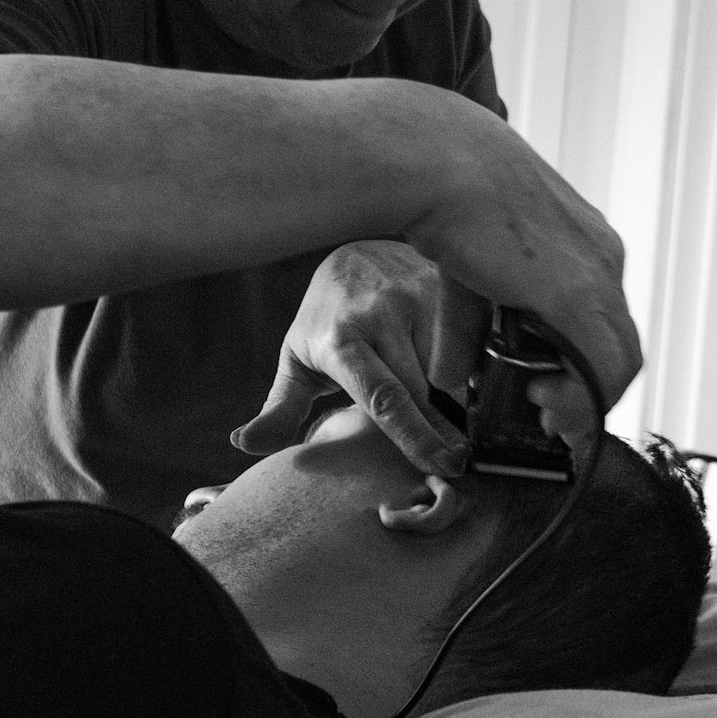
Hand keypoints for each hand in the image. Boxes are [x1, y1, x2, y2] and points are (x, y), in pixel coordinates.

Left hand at [232, 242, 480, 478]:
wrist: (357, 252)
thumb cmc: (325, 321)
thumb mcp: (297, 361)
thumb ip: (280, 409)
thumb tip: (243, 445)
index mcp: (341, 341)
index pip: (382, 396)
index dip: (413, 434)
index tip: (441, 465)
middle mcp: (382, 316)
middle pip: (425, 391)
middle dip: (444, 431)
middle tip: (456, 463)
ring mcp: (419, 297)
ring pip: (453, 369)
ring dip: (459, 402)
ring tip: (461, 426)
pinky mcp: (448, 288)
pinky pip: (471, 343)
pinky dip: (473, 371)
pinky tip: (468, 385)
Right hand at [404, 97, 641, 414]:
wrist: (440, 163)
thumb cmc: (446, 196)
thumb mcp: (464, 274)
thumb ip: (465, 327)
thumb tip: (450, 375)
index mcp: (581, 242)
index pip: (601, 317)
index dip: (579, 364)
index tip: (548, 392)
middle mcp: (601, 257)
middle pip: (616, 342)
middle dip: (586, 390)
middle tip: (551, 418)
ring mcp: (597, 275)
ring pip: (619, 360)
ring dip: (584, 402)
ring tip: (547, 418)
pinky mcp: (580, 294)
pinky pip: (602, 367)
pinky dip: (581, 400)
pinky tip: (548, 410)